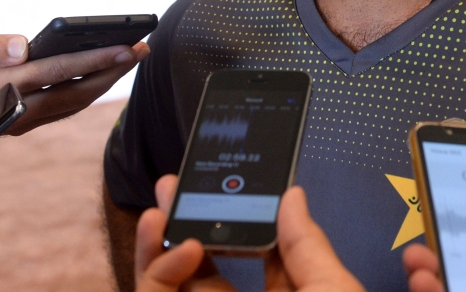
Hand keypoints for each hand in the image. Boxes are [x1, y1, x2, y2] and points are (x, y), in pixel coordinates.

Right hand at [0, 34, 149, 144]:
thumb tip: (24, 45)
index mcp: (2, 88)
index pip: (59, 72)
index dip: (95, 59)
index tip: (125, 46)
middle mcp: (19, 109)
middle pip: (78, 90)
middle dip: (114, 69)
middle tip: (143, 46)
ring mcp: (24, 119)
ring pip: (76, 101)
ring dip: (108, 80)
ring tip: (133, 55)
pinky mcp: (26, 121)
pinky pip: (66, 105)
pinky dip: (90, 88)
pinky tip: (106, 71)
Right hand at [134, 176, 365, 291]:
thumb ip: (307, 247)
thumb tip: (292, 195)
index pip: (256, 260)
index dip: (240, 221)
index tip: (228, 185)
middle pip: (201, 273)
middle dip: (183, 226)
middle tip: (172, 186)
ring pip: (167, 291)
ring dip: (158, 248)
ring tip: (164, 214)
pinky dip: (158, 276)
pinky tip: (179, 248)